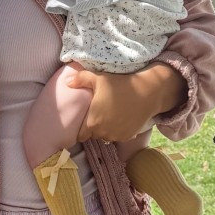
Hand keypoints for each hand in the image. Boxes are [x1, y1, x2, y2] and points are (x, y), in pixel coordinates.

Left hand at [69, 62, 183, 143]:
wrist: (147, 92)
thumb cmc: (120, 84)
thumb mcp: (98, 78)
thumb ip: (80, 79)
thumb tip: (67, 82)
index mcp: (92, 122)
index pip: (81, 135)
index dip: (81, 128)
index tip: (86, 119)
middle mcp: (103, 133)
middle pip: (94, 135)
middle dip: (94, 127)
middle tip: (99, 113)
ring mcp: (117, 136)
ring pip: (106, 136)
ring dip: (106, 130)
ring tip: (111, 115)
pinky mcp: (128, 136)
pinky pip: (118, 136)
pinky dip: (118, 130)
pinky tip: (121, 118)